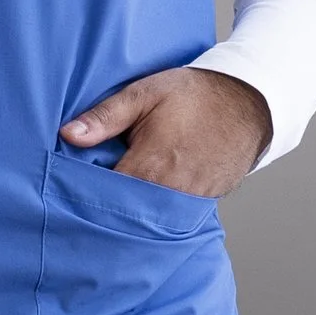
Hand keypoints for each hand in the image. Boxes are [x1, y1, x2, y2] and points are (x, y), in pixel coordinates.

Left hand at [61, 66, 270, 197]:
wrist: (247, 102)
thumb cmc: (193, 95)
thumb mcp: (144, 94)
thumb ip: (105, 117)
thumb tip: (68, 135)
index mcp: (149, 167)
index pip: (103, 197)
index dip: (84, 195)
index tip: (70, 191)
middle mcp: (170, 192)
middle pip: (125, 216)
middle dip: (106, 211)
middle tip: (88, 202)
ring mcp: (190, 201)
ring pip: (149, 221)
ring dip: (132, 215)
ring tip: (116, 204)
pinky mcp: (204, 204)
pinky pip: (172, 218)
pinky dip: (156, 213)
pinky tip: (144, 202)